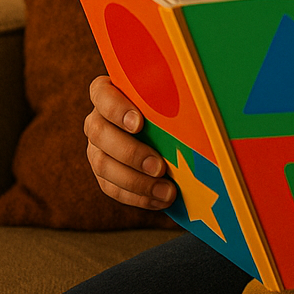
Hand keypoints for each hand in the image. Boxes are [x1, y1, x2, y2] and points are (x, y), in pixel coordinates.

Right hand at [84, 75, 175, 209]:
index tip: (139, 123)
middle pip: (100, 134)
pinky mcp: (102, 172)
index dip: (117, 109)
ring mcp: (96, 147)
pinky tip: (159, 200)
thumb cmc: (167, 102)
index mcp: (108, 93)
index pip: (101, 93)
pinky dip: (137, 196)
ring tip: (166, 191)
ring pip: (103, 165)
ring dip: (136, 181)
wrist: (164, 124)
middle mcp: (97, 119)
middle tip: (159, 167)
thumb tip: (197, 99)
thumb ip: (169, 93)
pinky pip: (111, 187)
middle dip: (131, 153)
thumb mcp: (167, 93)